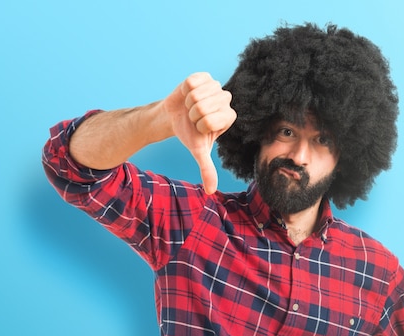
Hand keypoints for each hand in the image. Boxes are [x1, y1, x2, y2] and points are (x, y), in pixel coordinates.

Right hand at [163, 72, 236, 193]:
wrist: (174, 117)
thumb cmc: (189, 134)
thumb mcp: (198, 151)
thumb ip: (207, 169)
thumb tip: (210, 191)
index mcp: (229, 117)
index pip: (211, 120)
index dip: (199, 125)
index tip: (199, 127)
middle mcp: (226, 100)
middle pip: (202, 107)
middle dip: (192, 114)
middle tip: (193, 116)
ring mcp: (216, 86)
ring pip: (197, 95)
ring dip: (188, 102)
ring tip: (190, 106)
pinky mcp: (204, 76)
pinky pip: (192, 82)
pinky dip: (185, 90)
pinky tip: (188, 94)